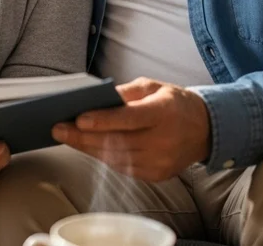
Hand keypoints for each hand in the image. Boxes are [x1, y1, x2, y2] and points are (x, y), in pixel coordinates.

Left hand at [52, 77, 211, 182]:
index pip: (130, 118)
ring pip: (116, 157)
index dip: (103, 120)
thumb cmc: (173, 103)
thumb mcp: (153, 87)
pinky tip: (87, 146)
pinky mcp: (157, 175)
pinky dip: (103, 156)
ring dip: (88, 147)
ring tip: (66, 136)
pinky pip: (123, 167)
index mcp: (164, 113)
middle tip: (57, 129)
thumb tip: (95, 99)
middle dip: (83, 136)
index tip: (78, 118)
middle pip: (117, 141)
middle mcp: (164, 140)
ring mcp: (161, 162)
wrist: (205, 130)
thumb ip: (125, 92)